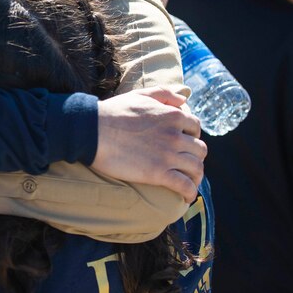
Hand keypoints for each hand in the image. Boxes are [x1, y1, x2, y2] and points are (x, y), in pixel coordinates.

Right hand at [93, 87, 205, 201]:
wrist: (93, 130)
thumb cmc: (113, 112)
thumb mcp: (140, 95)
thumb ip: (164, 94)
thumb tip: (184, 100)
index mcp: (173, 116)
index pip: (195, 128)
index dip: (191, 136)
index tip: (183, 143)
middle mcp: (176, 135)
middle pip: (199, 150)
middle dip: (194, 157)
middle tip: (184, 163)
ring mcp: (168, 155)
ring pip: (196, 168)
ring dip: (195, 176)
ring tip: (189, 181)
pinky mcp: (158, 173)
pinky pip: (185, 186)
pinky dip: (190, 192)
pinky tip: (186, 197)